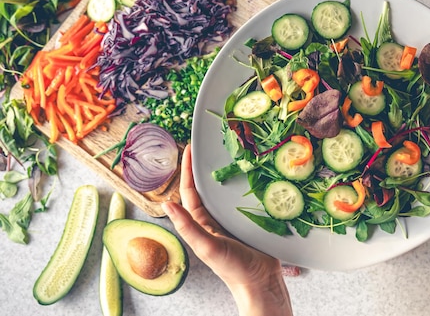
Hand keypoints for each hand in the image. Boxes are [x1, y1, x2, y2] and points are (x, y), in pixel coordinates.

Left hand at [162, 145, 291, 315]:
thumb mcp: (208, 247)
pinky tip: (253, 176)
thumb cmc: (233, 269)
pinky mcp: (251, 221)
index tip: (189, 150)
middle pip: (207, 188)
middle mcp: (214, 220)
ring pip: (226, 192)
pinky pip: (246, 199)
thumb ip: (188, 227)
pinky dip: (246, 186)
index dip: (187, 171)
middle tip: (209, 147)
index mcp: (201, 224)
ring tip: (230, 156)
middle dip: (205, 168)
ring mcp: (233, 220)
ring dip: (226, 175)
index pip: (190, 192)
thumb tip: (166, 204)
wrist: (262, 282)